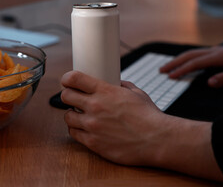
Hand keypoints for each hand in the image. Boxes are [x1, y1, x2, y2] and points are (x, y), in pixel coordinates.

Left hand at [60, 71, 222, 181]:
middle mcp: (95, 107)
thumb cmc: (149, 116)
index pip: (74, 79)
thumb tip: (115, 83)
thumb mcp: (137, 93)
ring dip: (73, 115)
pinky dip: (77, 130)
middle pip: (66, 97)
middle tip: (74, 99)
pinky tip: (85, 129)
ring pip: (67, 117)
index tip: (67, 81)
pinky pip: (74, 134)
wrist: (156, 140)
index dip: (67, 78)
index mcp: (105, 91)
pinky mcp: (93, 142)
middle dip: (68, 96)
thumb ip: (122, 86)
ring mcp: (92, 126)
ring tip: (81, 116)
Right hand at [160, 40, 222, 87]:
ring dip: (179, 59)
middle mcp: (214, 51)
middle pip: (189, 55)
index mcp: (218, 56)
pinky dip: (187, 58)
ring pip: (192, 53)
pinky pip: (198, 54)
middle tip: (161, 70)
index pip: (195, 63)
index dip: (181, 70)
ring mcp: (216, 51)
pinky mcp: (218, 53)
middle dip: (174, 63)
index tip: (170, 77)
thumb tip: (208, 83)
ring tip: (168, 67)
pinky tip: (186, 63)